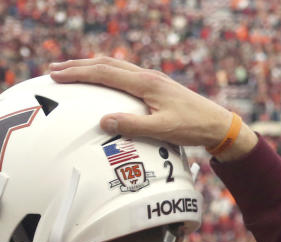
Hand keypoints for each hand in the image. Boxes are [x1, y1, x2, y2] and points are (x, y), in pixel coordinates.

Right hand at [47, 56, 257, 159]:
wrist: (219, 125)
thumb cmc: (193, 128)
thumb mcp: (163, 130)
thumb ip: (133, 126)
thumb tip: (104, 121)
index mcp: (146, 84)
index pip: (104, 73)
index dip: (78, 73)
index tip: (56, 75)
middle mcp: (148, 77)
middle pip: (106, 65)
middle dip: (79, 66)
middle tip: (55, 70)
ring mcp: (154, 79)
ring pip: (116, 66)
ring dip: (92, 66)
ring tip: (72, 70)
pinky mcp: (158, 86)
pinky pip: (126, 73)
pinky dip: (108, 72)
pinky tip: (104, 79)